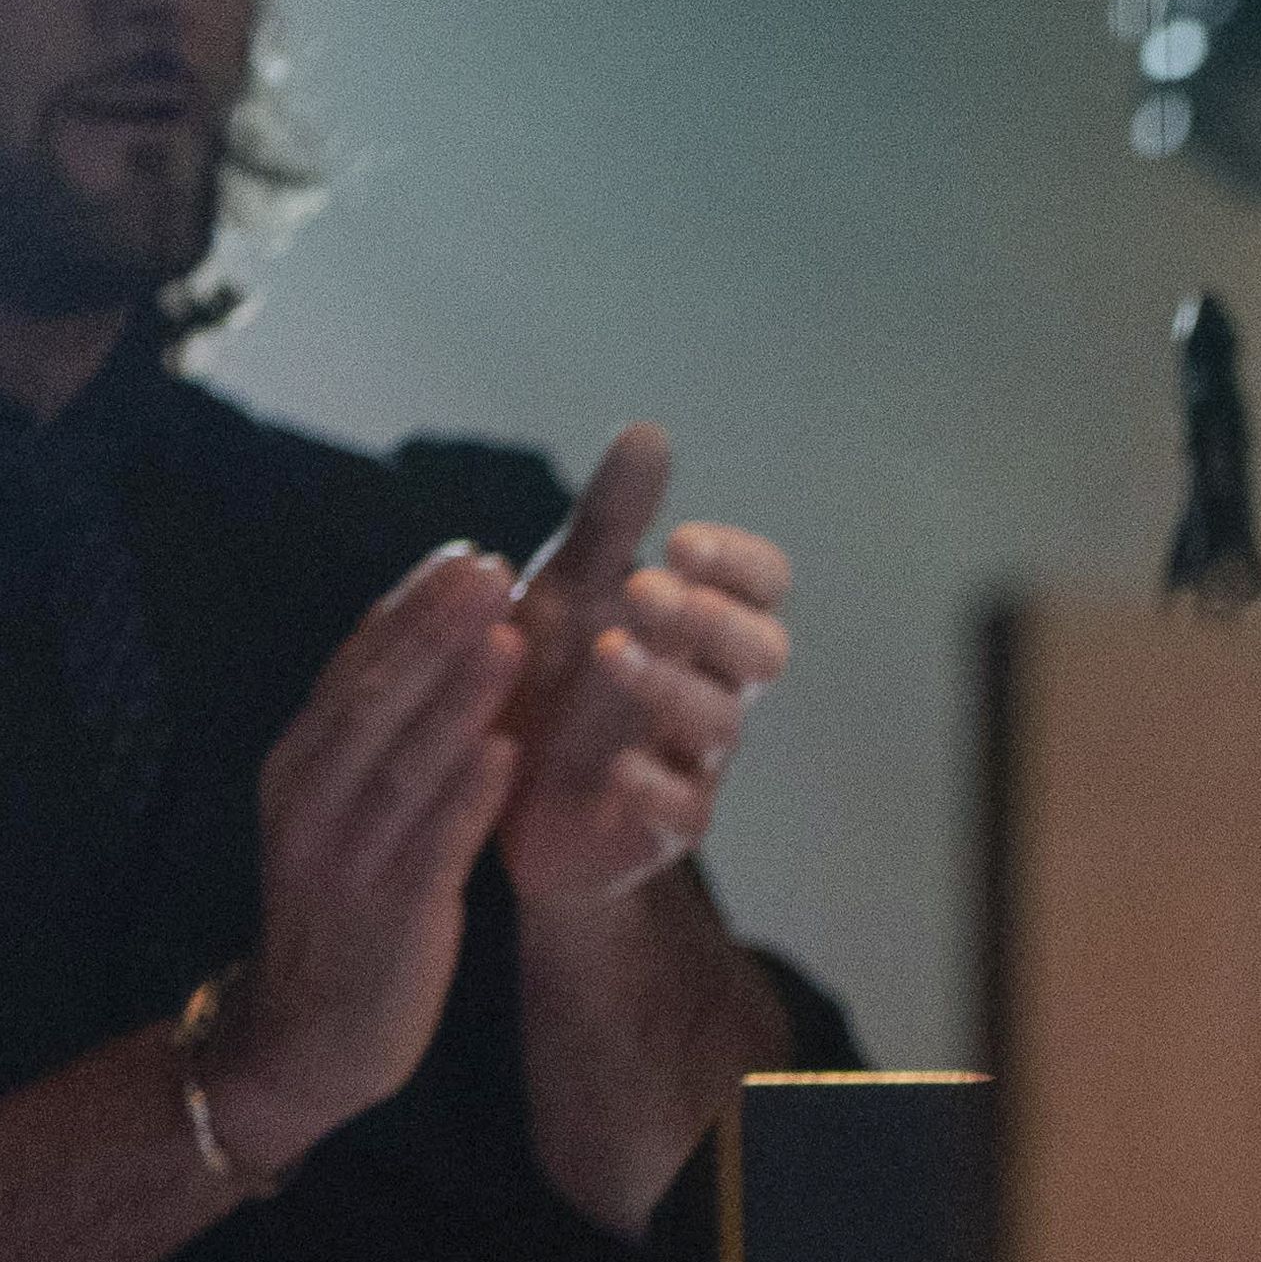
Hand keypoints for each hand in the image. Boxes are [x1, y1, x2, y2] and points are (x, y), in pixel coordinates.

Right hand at [215, 545, 526, 1170]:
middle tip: (496, 567)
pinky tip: (507, 751)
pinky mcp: (386, 911)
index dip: (411, 609)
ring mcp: (345, 855)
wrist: (305, 1037)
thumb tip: (428, 652)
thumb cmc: (342, 909)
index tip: (467, 555)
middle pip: (378, 697)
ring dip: (461, 696)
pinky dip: (467, 795)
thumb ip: (375, 741)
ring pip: (407, 760)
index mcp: (298, 766)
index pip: (356, 669)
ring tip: (513, 635)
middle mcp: (310, 799)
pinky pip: (431, 843)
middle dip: (437, 630)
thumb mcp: (340, 812)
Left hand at [497, 423, 791, 910]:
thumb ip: (610, 521)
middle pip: (766, 652)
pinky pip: (686, 812)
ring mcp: (692, 762)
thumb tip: (651, 431)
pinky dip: (657, 785)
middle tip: (644, 591)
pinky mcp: (660, 830)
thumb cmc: (548, 684)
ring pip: (723, 724)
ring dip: (672, 683)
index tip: (679, 543)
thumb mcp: (565, 593)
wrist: (494, 797)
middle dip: (714, 617)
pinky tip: (617, 764)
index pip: (763, 585)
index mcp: (697, 628)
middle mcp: (709, 690)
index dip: (738, 562)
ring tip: (609, 653)